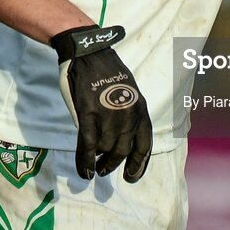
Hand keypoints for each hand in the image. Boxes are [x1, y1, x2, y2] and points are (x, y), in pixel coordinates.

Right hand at [50, 24, 151, 182]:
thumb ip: (129, 115)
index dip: (139, 165)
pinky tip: (84, 172)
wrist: (89, 52)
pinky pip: (88, 146)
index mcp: (141, 108)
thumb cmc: (108, 71)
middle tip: (105, 170)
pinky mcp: (88, 115)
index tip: (131, 177)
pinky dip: (85, 162)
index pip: (145, 145)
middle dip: (113, 164)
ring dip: (98, 159)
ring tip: (94, 163)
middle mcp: (128, 115)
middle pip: (123, 151)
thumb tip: (122, 140)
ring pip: (105, 149)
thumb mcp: (128, 92)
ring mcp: (108, 116)